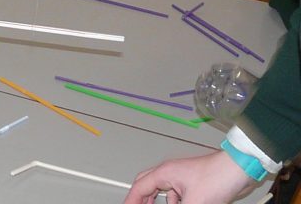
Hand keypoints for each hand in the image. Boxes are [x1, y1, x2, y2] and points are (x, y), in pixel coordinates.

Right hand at [124, 150, 256, 203]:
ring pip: (164, 192)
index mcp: (165, 173)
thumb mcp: (193, 203)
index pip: (140, 187)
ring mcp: (182, 176)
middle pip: (147, 185)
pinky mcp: (194, 183)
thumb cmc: (217, 178)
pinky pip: (178, 194)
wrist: (238, 170)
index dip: (131, 200)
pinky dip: (178, 202)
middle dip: (142, 198)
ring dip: (164, 202)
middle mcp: (170, 172)